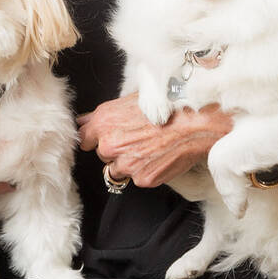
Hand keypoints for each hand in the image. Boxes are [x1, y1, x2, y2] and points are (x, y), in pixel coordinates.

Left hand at [77, 93, 232, 187]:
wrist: (194, 123)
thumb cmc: (166, 105)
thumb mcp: (130, 100)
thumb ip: (104, 114)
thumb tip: (84, 121)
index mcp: (104, 121)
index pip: (82, 138)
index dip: (94, 138)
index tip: (102, 137)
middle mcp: (109, 144)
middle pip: (102, 154)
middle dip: (115, 149)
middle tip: (136, 138)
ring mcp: (125, 164)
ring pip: (117, 170)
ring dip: (128, 163)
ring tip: (148, 148)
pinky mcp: (141, 178)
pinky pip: (137, 178)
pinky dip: (145, 170)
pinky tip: (158, 156)